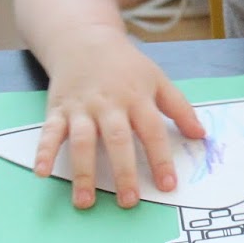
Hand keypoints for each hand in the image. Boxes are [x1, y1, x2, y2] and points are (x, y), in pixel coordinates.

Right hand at [31, 28, 206, 208]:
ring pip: (83, 141)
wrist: (85, 40)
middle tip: (129, 201)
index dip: (161, 159)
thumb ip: (179, 108)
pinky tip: (42, 173)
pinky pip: (50, 132)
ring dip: (84, 172)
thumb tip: (201, 135)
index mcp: (137, 98)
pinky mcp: (58, 110)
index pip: (152, 132)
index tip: (168, 185)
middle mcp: (109, 104)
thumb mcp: (158, 79)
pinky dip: (44, 152)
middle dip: (124, 172)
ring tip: (85, 201)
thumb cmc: (126, 66)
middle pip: (118, 140)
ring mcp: (82, 108)